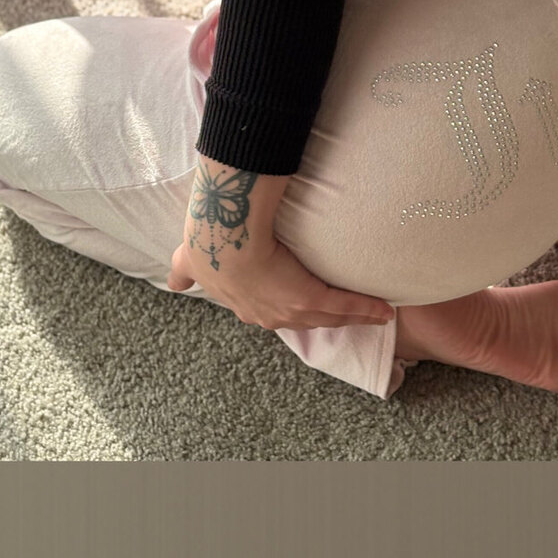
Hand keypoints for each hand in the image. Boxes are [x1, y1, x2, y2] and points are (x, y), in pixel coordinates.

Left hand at [167, 230, 394, 332]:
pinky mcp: (309, 296)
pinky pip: (344, 305)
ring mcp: (290, 309)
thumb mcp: (188, 260)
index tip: (298, 309)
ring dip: (351, 317)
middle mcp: (267, 315)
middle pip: (303, 320)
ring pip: (328, 316)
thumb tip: (173, 283)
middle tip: (345, 316)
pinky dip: (366, 309)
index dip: (285, 311)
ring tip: (373, 316)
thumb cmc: (207, 242)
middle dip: (323, 318)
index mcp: (243, 305)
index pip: (270, 313)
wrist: (224, 237)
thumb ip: (182, 272)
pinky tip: (385, 311)